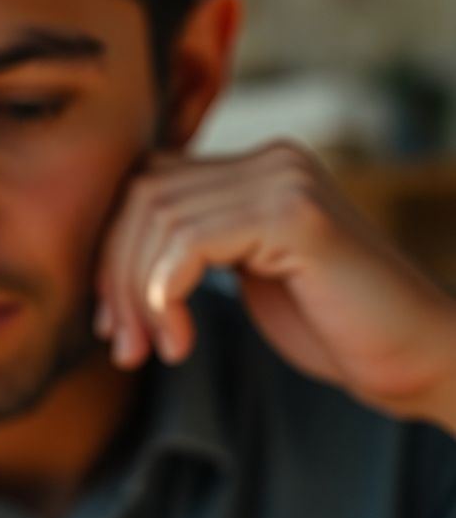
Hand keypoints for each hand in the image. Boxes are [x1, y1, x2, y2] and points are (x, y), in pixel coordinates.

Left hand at [98, 141, 455, 430]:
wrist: (414, 358)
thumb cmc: (328, 325)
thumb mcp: (242, 273)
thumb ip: (190, 245)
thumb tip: (103, 253)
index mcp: (254, 166)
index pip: (144, 184)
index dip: (111, 253)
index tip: (112, 323)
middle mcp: (271, 158)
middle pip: (141, 196)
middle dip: (116, 277)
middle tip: (123, 345)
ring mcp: (286, 181)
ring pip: (158, 219)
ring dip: (138, 297)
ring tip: (154, 350)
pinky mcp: (296, 217)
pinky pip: (189, 243)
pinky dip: (166, 297)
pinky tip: (181, 343)